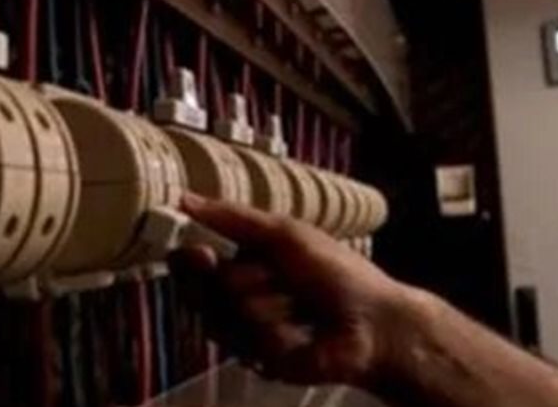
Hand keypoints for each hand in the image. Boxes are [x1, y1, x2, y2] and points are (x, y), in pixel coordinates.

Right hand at [172, 194, 415, 387]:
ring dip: (259, 304)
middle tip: (249, 271)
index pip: (194, 263)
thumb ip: (232, 218)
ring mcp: (248, 330)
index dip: (187, 259)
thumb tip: (184, 198)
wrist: (373, 323)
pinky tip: (298, 328)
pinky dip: (273, 329)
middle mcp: (239, 297)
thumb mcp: (283, 234)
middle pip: (198, 292)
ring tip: (294, 301)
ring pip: (220, 316)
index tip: (194, 251)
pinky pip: (245, 341)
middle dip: (222, 281)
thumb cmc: (335, 271)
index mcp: (243, 263)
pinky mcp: (259, 359)